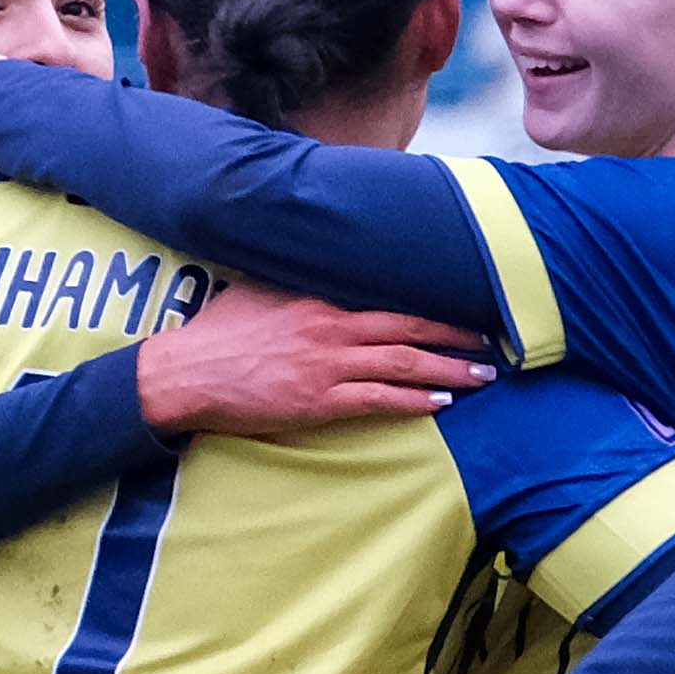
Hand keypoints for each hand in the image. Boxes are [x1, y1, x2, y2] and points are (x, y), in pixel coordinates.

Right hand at [137, 281, 486, 438]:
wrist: (183, 373)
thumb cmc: (218, 334)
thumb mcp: (260, 291)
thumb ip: (298, 284)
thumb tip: (322, 271)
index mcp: (319, 298)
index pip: (388, 298)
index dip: (430, 306)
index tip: (461, 308)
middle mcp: (330, 327)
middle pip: (409, 328)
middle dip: (456, 335)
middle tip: (491, 343)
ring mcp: (326, 365)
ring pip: (404, 364)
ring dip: (449, 370)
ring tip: (482, 376)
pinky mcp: (317, 401)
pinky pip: (379, 400)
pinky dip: (414, 399)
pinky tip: (441, 401)